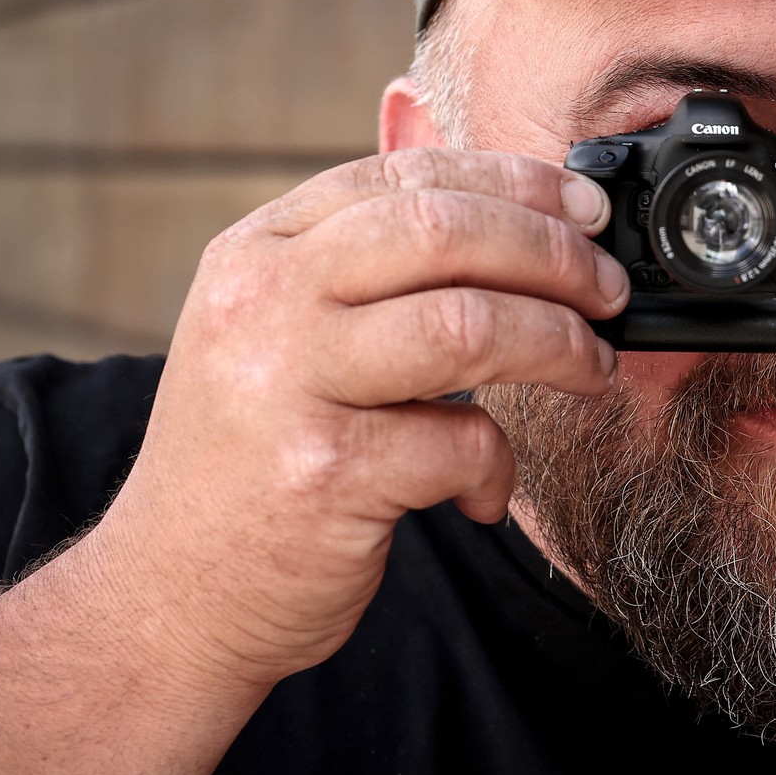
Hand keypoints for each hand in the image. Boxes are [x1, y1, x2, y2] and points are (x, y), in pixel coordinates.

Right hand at [90, 149, 627, 689]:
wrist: (168, 599)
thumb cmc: (253, 459)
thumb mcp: (275, 336)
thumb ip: (364, 274)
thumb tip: (521, 226)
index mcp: (256, 252)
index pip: (405, 176)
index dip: (514, 182)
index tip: (583, 208)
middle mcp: (262, 303)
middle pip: (445, 231)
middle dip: (554, 255)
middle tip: (608, 291)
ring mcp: (286, 386)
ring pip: (468, 324)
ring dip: (559, 345)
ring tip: (591, 370)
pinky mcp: (324, 474)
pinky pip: (462, 440)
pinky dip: (497, 465)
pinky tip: (483, 490)